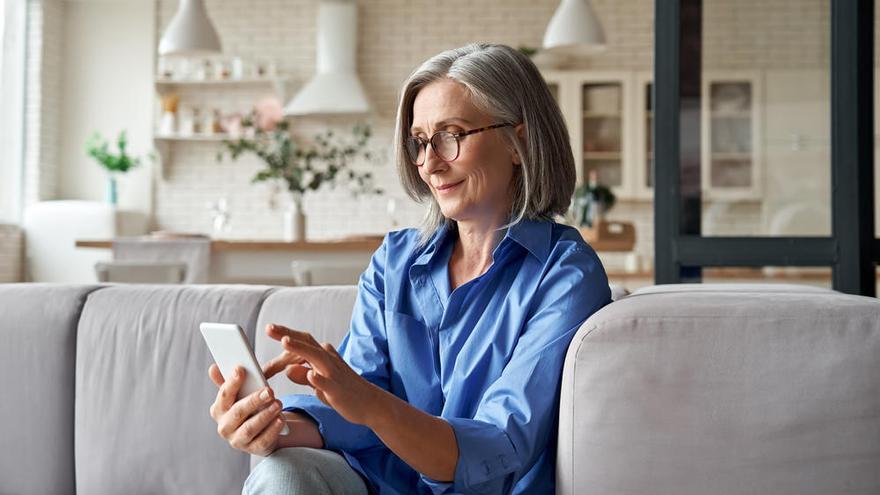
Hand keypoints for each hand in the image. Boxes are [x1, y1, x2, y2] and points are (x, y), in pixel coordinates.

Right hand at [208, 364, 285, 456]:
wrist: (260, 432)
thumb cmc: (247, 408)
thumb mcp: (239, 395)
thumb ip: (228, 382)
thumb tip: (213, 368)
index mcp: (218, 410)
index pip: (224, 396)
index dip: (232, 382)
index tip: (241, 369)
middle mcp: (225, 427)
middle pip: (238, 413)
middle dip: (254, 401)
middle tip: (269, 391)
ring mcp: (238, 440)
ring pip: (250, 428)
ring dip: (265, 415)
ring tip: (278, 404)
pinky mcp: (254, 449)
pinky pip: (263, 440)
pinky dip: (272, 430)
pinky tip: (280, 420)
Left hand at [266, 324, 383, 425]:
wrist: (370, 403)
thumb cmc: (343, 391)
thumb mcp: (319, 383)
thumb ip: (303, 375)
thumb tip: (288, 369)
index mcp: (323, 356)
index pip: (302, 342)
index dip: (286, 334)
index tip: (270, 328)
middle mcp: (328, 360)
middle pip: (306, 343)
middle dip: (287, 334)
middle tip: (269, 328)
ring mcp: (334, 373)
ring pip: (316, 357)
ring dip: (300, 349)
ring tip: (285, 342)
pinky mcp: (338, 389)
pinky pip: (327, 383)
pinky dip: (318, 378)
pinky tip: (310, 375)